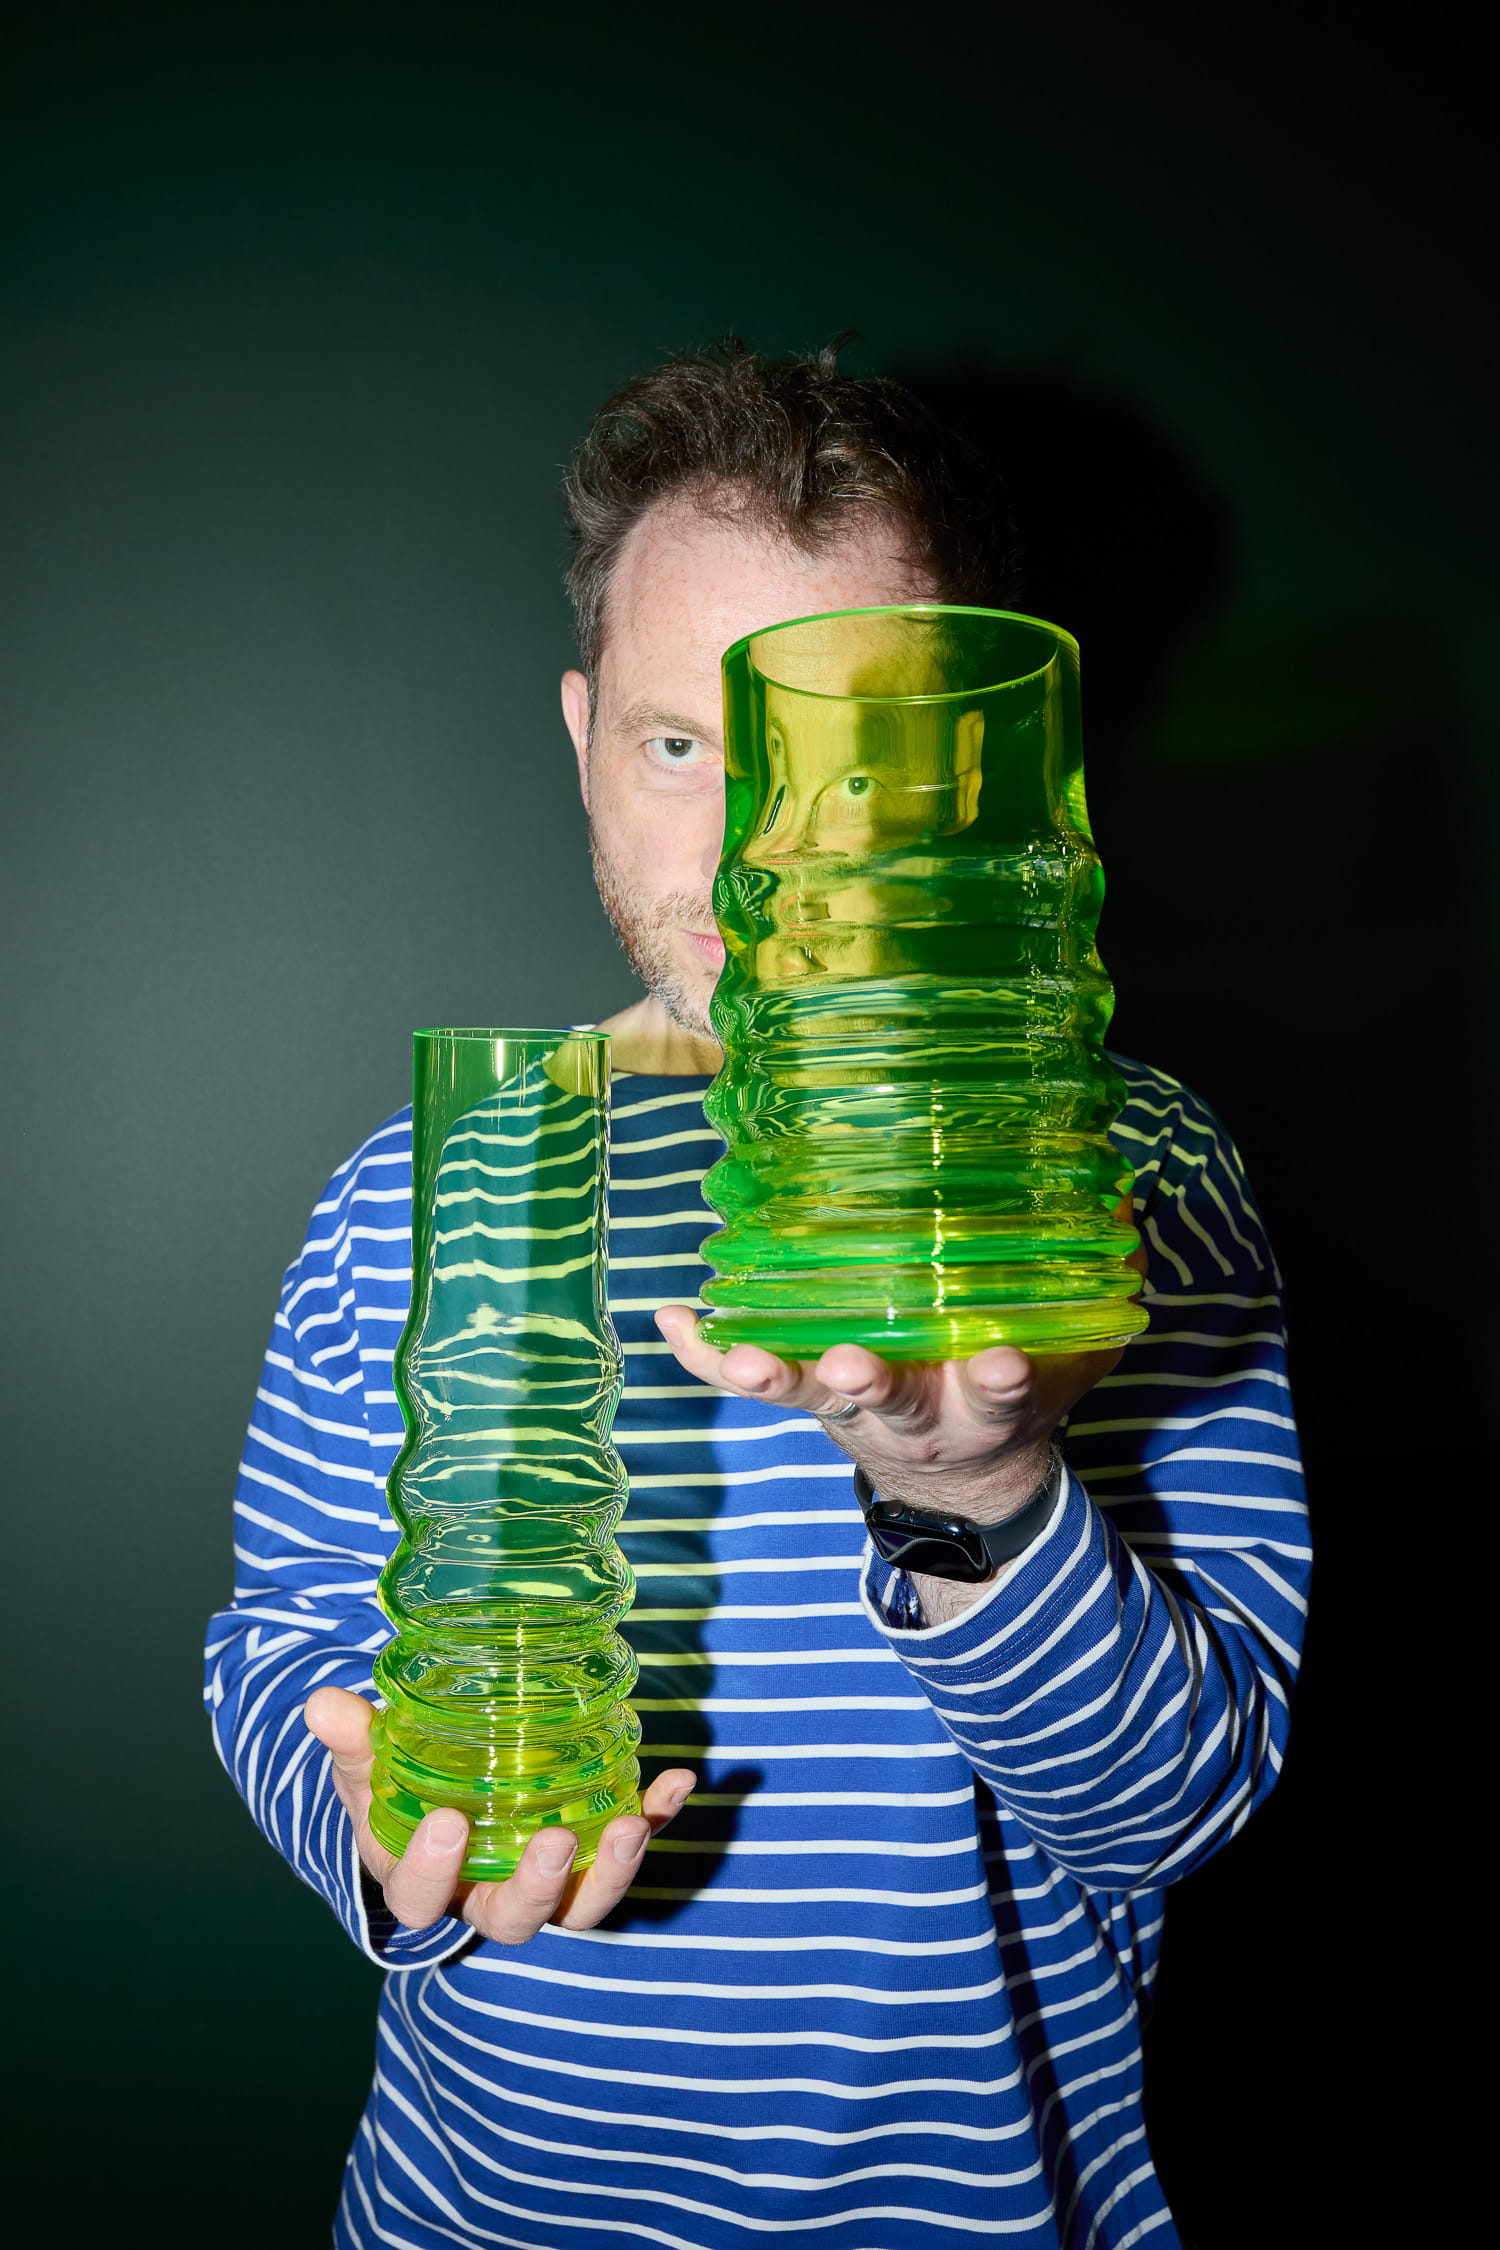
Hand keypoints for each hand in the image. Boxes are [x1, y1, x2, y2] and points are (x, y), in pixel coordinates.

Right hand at [304, 1686, 694, 1942]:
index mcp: (421, 1880)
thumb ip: (354, 1739)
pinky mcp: (592, 1854)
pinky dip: (656, 1818)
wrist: (443, 1789)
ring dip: (612, 1870)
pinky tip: (679, 1781)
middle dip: (535, 1886)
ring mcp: (546, 1882)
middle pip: (514, 1918)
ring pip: (582, 1905)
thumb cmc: (397, 1783)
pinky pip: (627, 1844)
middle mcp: (486, 1894)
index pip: (420, 1898)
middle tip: (549, 1839)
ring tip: (630, 1823)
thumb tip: (322, 1705)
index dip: (433, 1871)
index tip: (448, 1822)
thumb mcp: (369, 1763)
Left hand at [658, 1197, 1145, 1522]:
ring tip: (740, 1355)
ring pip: (804, 1397)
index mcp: (985, 1405)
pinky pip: (743, 1380)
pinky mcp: (801, 1398)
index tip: (997, 1363)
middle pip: (887, 1401)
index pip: (997, 1391)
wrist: (960, 1479)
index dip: (997, 1379)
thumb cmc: (1010, 1388)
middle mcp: (914, 1412)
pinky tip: (669, 1318)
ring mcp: (848, 1409)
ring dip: (770, 1375)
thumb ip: (1100, 1292)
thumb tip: (1123, 1201)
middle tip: (848, 1366)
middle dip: (869, 1383)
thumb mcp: (1075, 1355)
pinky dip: (704, 1355)